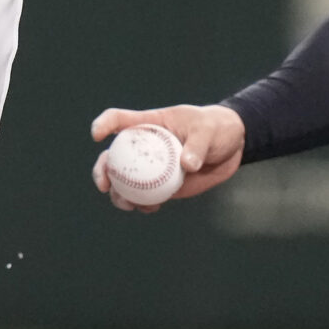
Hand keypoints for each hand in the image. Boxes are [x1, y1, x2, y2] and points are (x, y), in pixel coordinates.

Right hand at [89, 104, 245, 212]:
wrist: (231, 147)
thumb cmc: (216, 128)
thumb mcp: (207, 131)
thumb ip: (197, 145)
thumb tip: (187, 166)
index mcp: (149, 124)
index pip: (120, 120)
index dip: (104, 124)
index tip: (97, 135)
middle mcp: (145, 147)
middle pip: (113, 157)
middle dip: (102, 170)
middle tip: (104, 184)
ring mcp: (152, 168)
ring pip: (124, 182)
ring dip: (119, 194)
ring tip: (128, 204)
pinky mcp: (162, 186)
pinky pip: (145, 197)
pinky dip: (141, 205)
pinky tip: (150, 208)